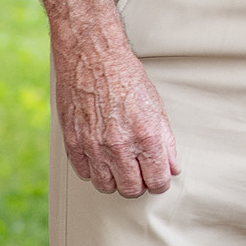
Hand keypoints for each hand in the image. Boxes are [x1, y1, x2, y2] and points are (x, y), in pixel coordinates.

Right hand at [52, 29, 180, 196]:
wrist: (93, 57)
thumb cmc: (124, 76)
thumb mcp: (156, 106)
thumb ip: (166, 141)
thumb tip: (172, 166)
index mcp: (145, 136)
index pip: (157, 180)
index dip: (159, 181)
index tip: (157, 177)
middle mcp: (120, 145)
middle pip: (131, 189)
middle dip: (138, 183)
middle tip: (139, 170)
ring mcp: (94, 146)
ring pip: (106, 186)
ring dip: (115, 179)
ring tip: (119, 164)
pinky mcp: (74, 143)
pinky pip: (84, 173)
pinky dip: (93, 170)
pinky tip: (100, 156)